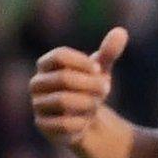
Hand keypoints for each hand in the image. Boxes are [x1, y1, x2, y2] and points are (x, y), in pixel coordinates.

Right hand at [30, 27, 126, 148]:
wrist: (86, 120)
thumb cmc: (90, 88)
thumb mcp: (101, 70)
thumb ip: (109, 52)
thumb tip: (121, 32)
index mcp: (47, 65)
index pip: (59, 55)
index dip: (83, 62)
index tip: (97, 69)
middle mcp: (37, 84)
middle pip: (63, 78)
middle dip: (91, 84)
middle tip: (105, 88)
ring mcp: (38, 106)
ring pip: (63, 101)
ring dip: (88, 102)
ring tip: (96, 104)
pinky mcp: (43, 126)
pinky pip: (65, 123)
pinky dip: (83, 121)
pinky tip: (86, 121)